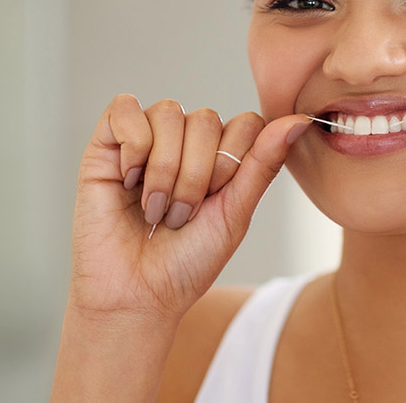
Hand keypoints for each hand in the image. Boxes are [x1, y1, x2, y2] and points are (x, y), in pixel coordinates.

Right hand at [67, 94, 308, 323]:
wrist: (137, 295)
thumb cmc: (187, 262)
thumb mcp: (235, 213)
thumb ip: (263, 163)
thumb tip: (300, 119)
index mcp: (220, 154)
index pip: (245, 122)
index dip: (233, 162)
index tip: (215, 202)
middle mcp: (185, 140)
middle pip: (206, 118)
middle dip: (196, 175)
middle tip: (180, 217)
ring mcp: (146, 139)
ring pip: (169, 113)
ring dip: (165, 169)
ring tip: (155, 209)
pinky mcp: (106, 143)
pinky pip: (124, 109)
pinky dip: (133, 146)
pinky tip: (128, 182)